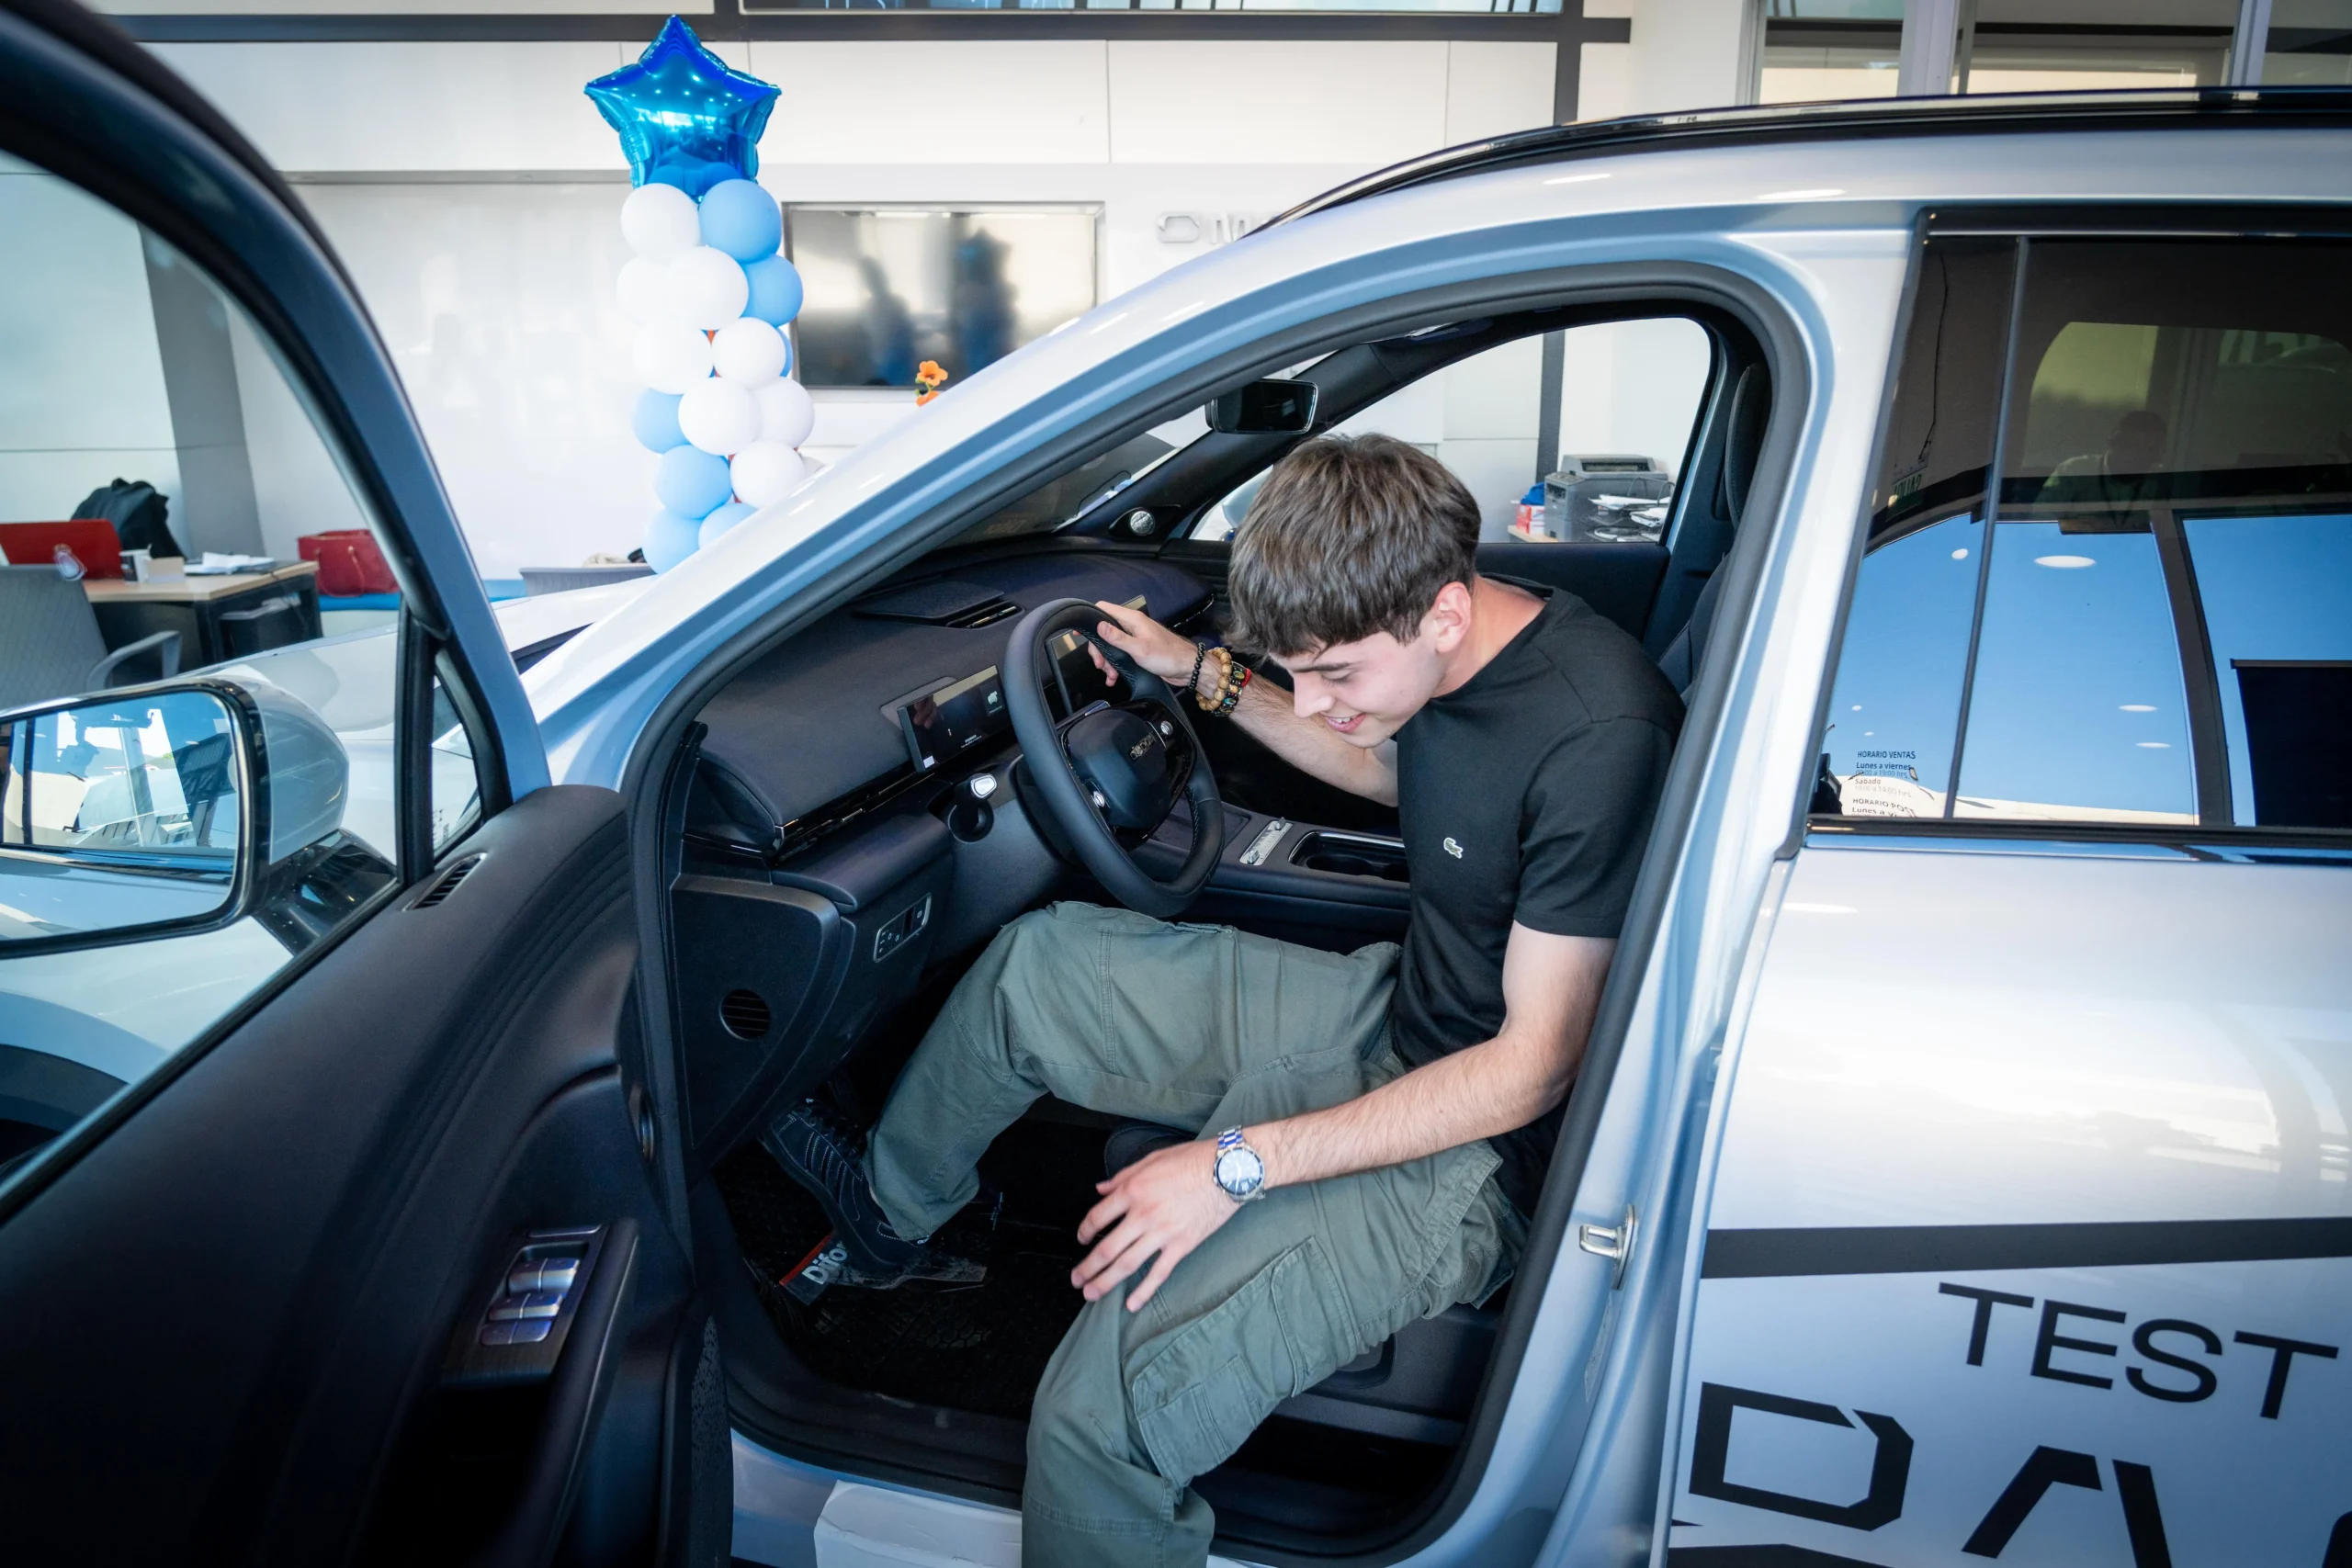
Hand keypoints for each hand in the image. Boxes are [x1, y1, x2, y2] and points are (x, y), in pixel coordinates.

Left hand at [1072, 1136, 1236, 1311]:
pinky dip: (1144, 1291)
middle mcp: (1143, 1214)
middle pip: (1107, 1249)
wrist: (1228, 1170)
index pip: (1098, 1217)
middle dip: (1087, 1268)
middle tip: (1076, 1279)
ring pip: (1127, 1264)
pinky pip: (1159, 1273)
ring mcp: (1162, 1233)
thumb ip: (1122, 1176)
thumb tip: (1101, 1189)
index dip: (1084, 1231)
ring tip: (1091, 1293)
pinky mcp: (1182, 1245)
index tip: (1081, 1239)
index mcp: (1133, 1190)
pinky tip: (1132, 1303)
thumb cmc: (1192, 1160)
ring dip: (1105, 1282)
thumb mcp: (1151, 1159)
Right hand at [1090, 600, 1205, 698]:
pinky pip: (1120, 655)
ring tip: (1110, 675)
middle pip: (1104, 631)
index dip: (1090, 619)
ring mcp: (1135, 638)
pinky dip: (1115, 666)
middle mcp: (1132, 626)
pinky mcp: (1138, 650)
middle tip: (1100, 664)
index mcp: (1132, 620)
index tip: (1080, 633)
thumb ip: (1117, 638)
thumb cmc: (1168, 656)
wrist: (1187, 669)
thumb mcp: (1139, 649)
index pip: (1104, 609)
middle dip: (1099, 649)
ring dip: (1107, 661)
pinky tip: (1114, 677)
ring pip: (1111, 646)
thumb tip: (1099, 626)